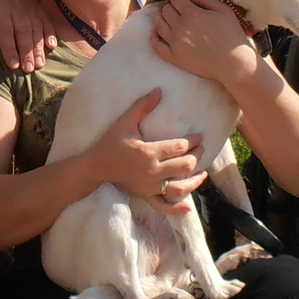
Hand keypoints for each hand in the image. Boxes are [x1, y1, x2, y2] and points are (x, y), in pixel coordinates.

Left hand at [0, 0, 52, 71]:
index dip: (9, 49)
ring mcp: (27, 4)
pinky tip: (52, 46)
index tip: (13, 65)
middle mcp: (15, 5)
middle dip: (27, 52)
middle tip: (29, 69)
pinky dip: (50, 32)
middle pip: (23, 31)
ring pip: (36, 27)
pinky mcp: (35, 4)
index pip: (5, 30)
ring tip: (40, 64)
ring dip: (39, 47)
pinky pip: (44, 19)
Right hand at [85, 90, 204, 216]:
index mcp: (148, 153)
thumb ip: (142, 106)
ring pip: (179, 188)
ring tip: (202, 173)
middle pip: (184, 166)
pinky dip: (177, 208)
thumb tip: (158, 90)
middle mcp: (152, 171)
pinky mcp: (145, 196)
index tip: (199, 136)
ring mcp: (149, 187)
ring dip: (194, 181)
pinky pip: (163, 206)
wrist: (95, 168)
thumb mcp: (124, 122)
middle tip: (201, 148)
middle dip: (196, 156)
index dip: (192, 141)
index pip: (179, 147)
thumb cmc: (110, 143)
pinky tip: (188, 206)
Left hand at [149, 0, 258, 85]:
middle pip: (165, 10)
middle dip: (170, 7)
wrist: (233, 63)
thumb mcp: (224, 10)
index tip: (184, 2)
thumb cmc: (231, 35)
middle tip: (177, 11)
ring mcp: (175, 43)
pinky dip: (153, 37)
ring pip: (158, 24)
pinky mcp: (174, 57)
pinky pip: (156, 45)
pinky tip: (157, 32)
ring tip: (167, 19)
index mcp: (192, 13)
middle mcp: (180, 26)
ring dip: (160, 18)